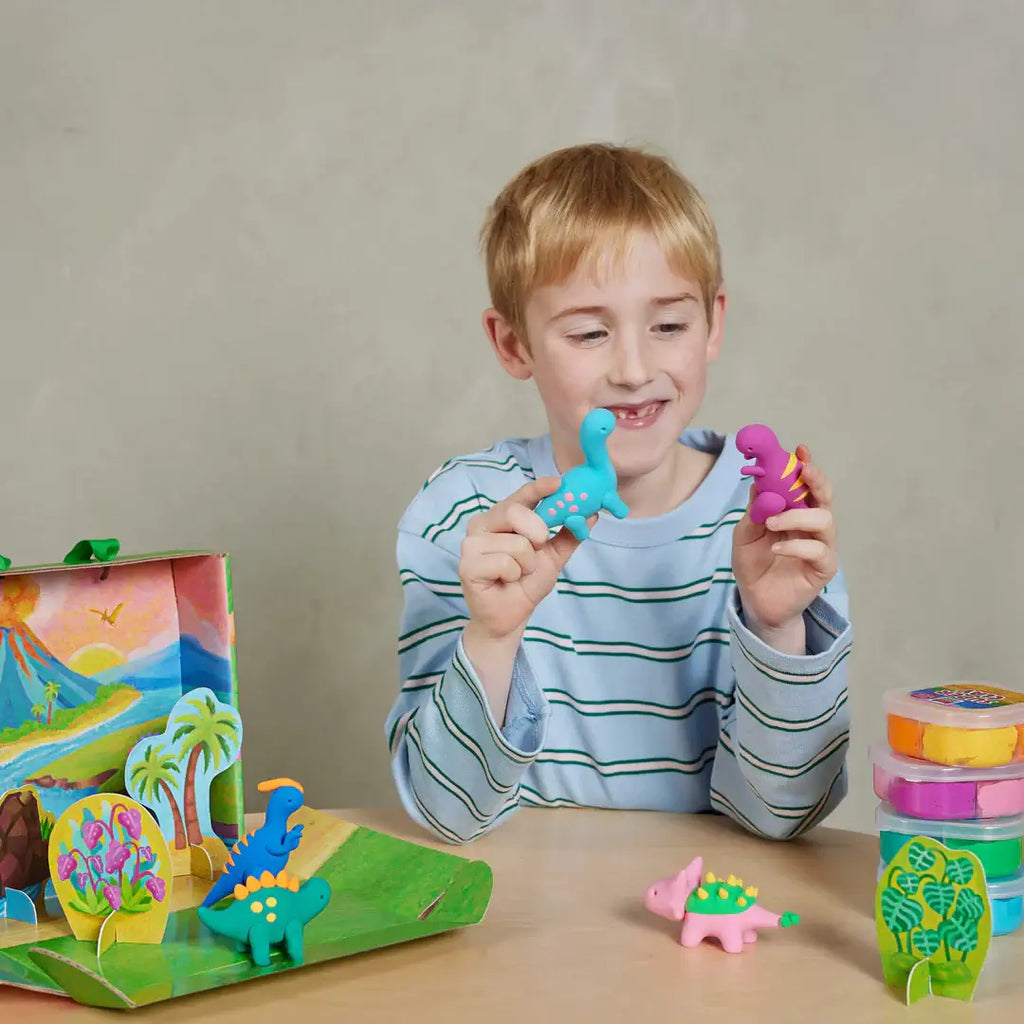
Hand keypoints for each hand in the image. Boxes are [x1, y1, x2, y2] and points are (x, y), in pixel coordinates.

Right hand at [459, 477, 592, 642]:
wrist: (510, 617)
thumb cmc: (526, 583)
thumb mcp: (554, 556)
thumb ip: (569, 534)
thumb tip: (592, 513)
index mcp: (500, 517)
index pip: (520, 496)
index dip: (539, 488)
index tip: (559, 483)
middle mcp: (481, 525)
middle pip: (514, 512)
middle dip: (537, 533)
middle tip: (538, 549)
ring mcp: (471, 544)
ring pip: (515, 543)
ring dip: (527, 564)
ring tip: (517, 574)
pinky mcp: (467, 565)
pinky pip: (504, 563)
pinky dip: (514, 575)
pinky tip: (505, 582)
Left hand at [731, 444, 837, 649]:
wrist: (756, 600)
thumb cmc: (753, 564)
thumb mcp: (745, 534)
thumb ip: (755, 510)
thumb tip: (760, 482)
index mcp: (795, 511)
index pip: (806, 484)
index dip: (806, 466)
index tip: (799, 451)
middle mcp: (812, 525)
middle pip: (825, 496)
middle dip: (816, 480)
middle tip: (801, 472)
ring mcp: (821, 545)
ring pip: (825, 520)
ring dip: (796, 515)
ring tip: (771, 522)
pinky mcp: (823, 568)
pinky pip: (819, 551)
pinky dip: (796, 546)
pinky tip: (776, 547)